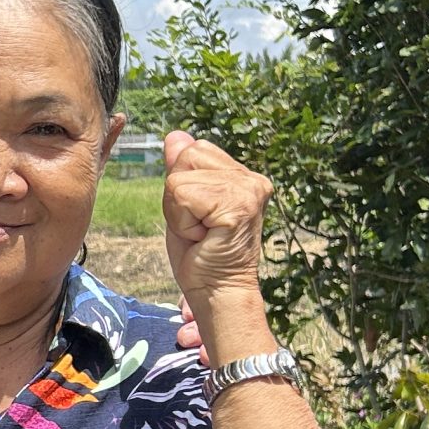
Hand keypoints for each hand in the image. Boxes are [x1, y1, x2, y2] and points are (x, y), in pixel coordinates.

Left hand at [162, 130, 271, 307]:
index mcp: (244, 176)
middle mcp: (253, 179)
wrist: (217, 293)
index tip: (199, 218)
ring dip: (179, 212)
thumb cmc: (202, 255)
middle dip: (178, 197)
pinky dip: (181, 221)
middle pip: (186, 157)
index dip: (183, 186)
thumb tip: (176, 136)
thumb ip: (182, 171)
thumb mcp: (185, 205)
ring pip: (179, 179)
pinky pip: (181, 195)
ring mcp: (249, 190)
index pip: (194, 150)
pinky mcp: (238, 204)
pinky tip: (202, 238)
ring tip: (202, 233)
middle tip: (199, 227)